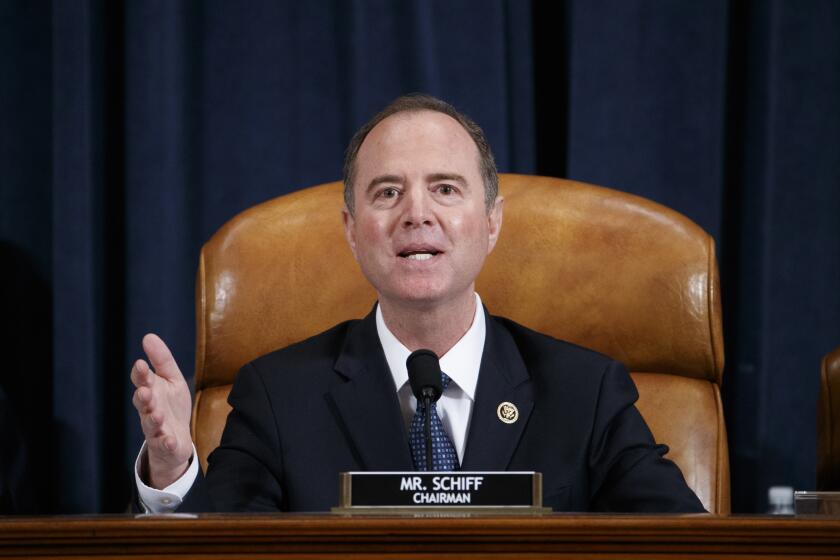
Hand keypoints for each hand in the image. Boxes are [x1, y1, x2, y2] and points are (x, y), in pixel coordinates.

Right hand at [131, 333, 192, 488]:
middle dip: (143, 397)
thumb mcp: (172, 380)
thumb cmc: (171, 406)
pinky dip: (166, 442)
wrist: (176, 439)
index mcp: (150, 391)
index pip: (142, 381)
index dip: (141, 374)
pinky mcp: (164, 443)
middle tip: (145, 391)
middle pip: (142, 403)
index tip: (141, 365)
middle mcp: (149, 409)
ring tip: (158, 414)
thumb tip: (148, 336)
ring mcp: (155, 427)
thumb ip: (161, 360)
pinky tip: (170, 440)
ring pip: (150, 423)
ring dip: (153, 418)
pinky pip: (164, 443)